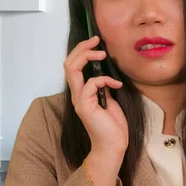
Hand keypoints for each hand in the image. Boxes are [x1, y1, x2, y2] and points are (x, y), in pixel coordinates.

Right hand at [64, 36, 128, 156]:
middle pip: (68, 63)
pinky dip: (105, 80)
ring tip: (101, 53)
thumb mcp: (110, 100)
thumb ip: (103, 87)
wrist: (113, 145)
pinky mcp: (85, 106)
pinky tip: (116, 85)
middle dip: (81, 48)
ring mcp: (79, 100)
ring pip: (72, 70)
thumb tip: (105, 74)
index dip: (82, 51)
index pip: (73, 66)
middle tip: (96, 40)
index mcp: (81, 92)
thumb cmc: (113, 126)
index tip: (96, 42)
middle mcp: (77, 95)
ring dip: (86, 57)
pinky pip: (90, 84)